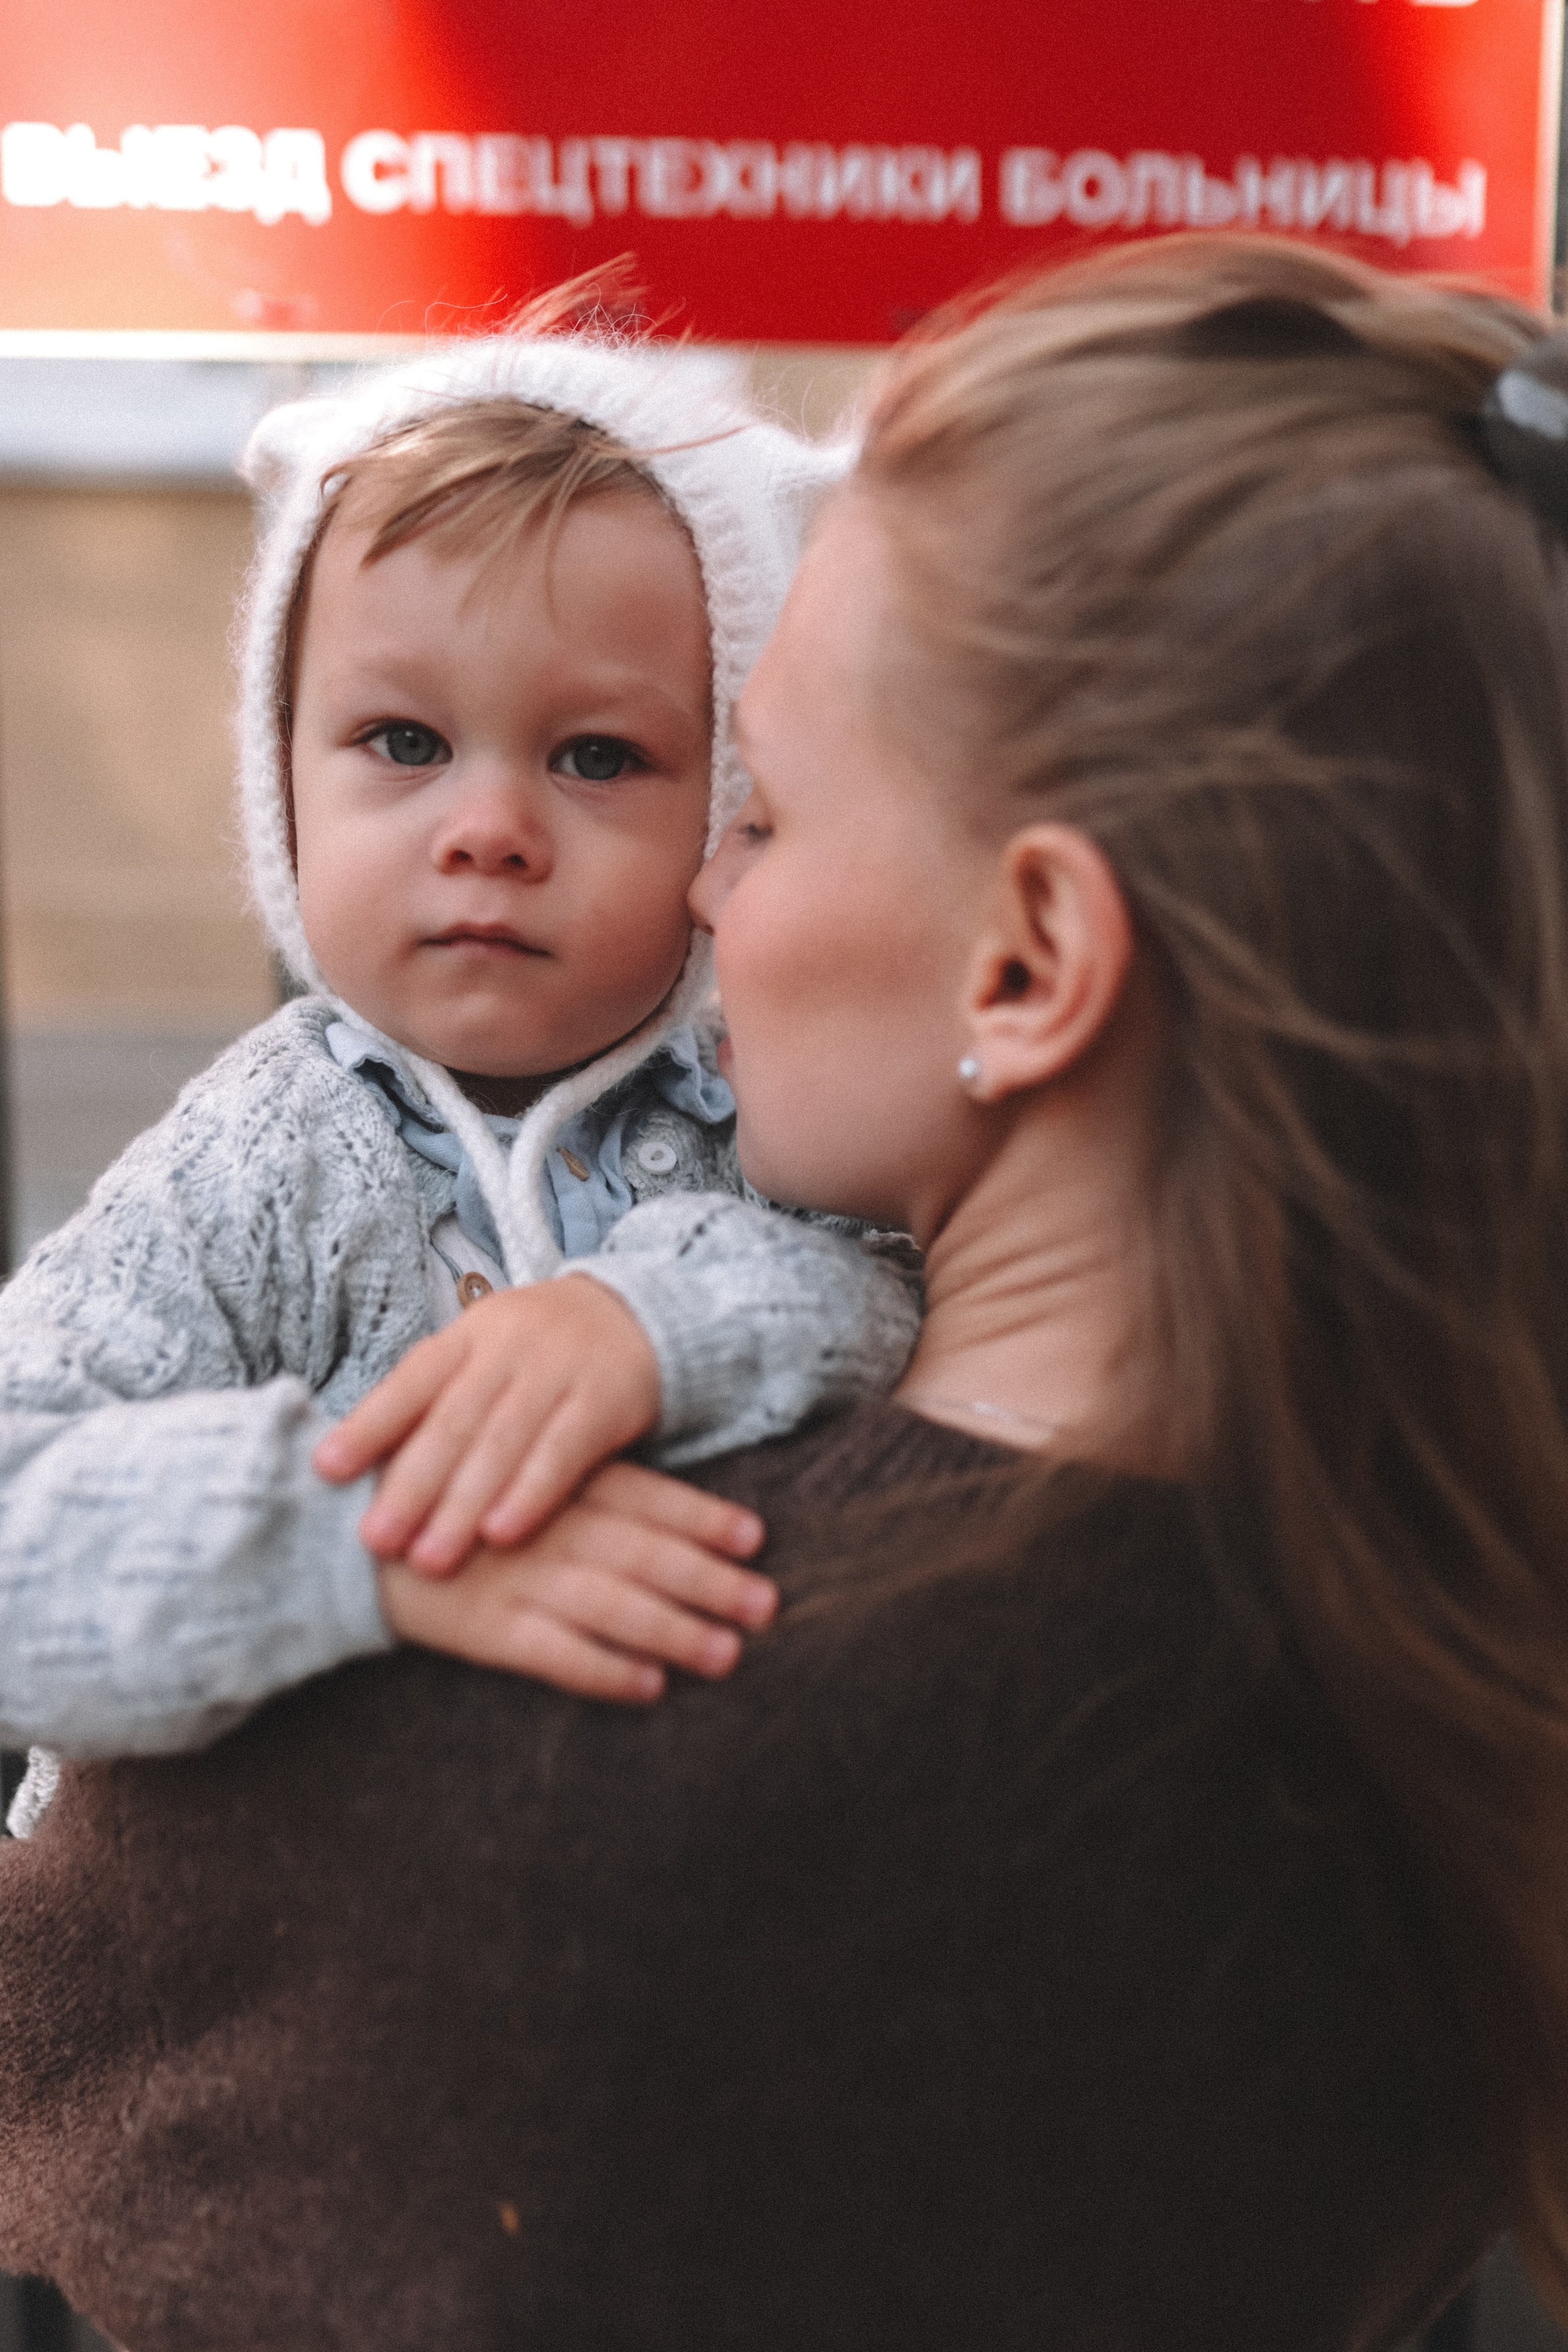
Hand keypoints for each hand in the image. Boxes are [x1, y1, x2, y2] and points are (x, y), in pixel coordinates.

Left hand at [315, 1275, 662, 1574]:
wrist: (632, 1315)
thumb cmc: (533, 1356)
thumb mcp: (479, 1359)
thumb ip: (429, 1405)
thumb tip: (345, 1464)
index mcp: (465, 1336)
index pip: (410, 1380)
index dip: (368, 1424)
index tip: (325, 1471)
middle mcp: (507, 1347)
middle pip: (453, 1419)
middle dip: (412, 1483)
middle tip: (376, 1540)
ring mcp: (559, 1370)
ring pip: (504, 1439)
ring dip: (464, 1502)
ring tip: (432, 1557)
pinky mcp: (606, 1398)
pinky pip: (565, 1450)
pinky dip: (532, 1492)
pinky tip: (503, 1534)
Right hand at [374, 1459, 773, 1702]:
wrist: (346, 1534)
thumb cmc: (447, 1498)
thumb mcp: (515, 1473)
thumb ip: (581, 1486)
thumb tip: (662, 1511)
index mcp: (556, 1483)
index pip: (645, 1497)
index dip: (702, 1518)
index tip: (754, 1536)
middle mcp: (545, 1529)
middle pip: (644, 1554)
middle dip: (709, 1581)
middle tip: (765, 1605)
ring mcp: (517, 1579)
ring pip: (613, 1606)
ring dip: (674, 1631)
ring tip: (725, 1654)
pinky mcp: (485, 1628)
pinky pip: (556, 1655)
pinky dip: (604, 1670)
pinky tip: (648, 1686)